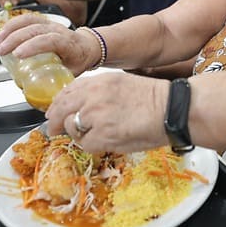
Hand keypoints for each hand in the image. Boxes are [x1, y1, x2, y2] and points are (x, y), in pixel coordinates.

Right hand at [0, 15, 99, 74]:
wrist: (88, 46)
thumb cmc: (79, 60)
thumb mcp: (72, 73)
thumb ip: (56, 84)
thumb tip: (40, 100)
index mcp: (69, 43)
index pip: (50, 40)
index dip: (32, 46)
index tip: (18, 55)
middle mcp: (59, 30)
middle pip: (35, 29)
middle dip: (14, 39)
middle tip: (1, 51)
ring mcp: (51, 24)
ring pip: (29, 21)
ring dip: (10, 30)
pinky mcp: (44, 21)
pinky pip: (27, 18)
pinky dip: (12, 24)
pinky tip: (2, 33)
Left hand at [45, 72, 169, 152]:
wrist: (172, 110)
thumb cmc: (155, 99)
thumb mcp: (122, 84)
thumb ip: (100, 92)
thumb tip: (83, 106)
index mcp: (99, 81)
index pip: (67, 91)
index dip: (58, 103)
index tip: (55, 111)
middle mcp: (93, 95)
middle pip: (61, 108)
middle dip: (54, 121)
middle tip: (53, 130)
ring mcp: (95, 115)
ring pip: (70, 127)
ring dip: (77, 133)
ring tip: (91, 136)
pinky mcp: (102, 135)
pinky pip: (85, 144)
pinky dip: (91, 145)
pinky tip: (103, 142)